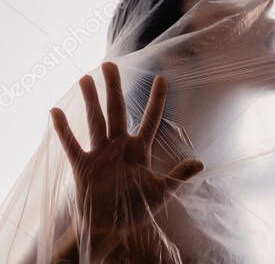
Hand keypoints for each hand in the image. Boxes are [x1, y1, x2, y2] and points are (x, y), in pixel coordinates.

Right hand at [50, 62, 203, 239]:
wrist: (112, 226)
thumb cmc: (138, 207)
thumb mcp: (162, 191)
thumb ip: (178, 176)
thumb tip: (201, 163)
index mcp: (140, 150)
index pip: (151, 119)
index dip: (157, 100)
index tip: (162, 78)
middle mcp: (120, 147)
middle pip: (117, 112)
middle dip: (114, 89)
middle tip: (109, 64)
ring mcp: (100, 154)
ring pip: (95, 122)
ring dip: (90, 101)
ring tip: (85, 78)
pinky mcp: (83, 166)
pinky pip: (72, 145)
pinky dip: (64, 130)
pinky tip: (56, 111)